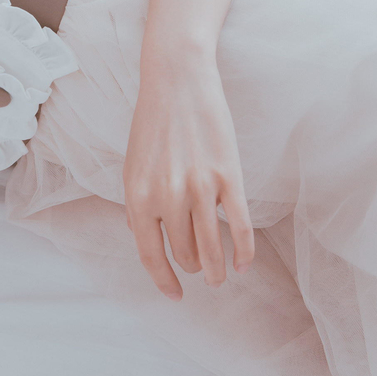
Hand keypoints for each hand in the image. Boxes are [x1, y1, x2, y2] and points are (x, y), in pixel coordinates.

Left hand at [122, 40, 254, 298]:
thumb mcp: (133, 166)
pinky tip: (244, 264)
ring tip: (222, 278)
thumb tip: (143, 238)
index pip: (150, 254)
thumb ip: (138, 204)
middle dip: (193, 268)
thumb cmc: (153, 123)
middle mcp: (167, 197)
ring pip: (211, 249)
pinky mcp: (229, 177)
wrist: (178, 81)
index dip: (163, 280)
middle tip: (201, 270)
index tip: (175, 294)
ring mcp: (199, 188)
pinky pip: (238, 228)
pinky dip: (243, 253)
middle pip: (183, 253)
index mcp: (138, 196)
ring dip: (218, 271)